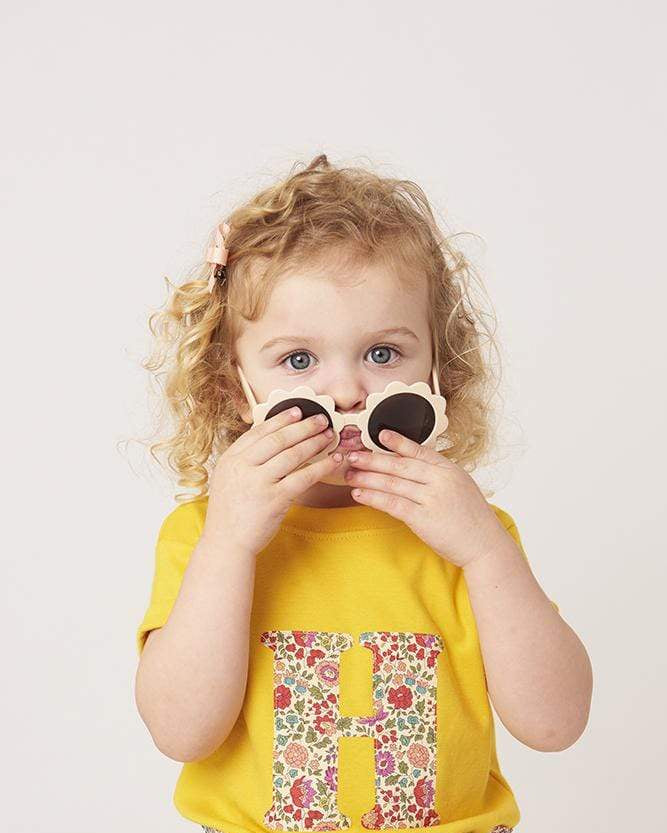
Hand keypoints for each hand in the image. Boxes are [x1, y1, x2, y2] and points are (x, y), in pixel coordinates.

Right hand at [203, 407, 344, 555]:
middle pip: (278, 439)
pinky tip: (333, 461)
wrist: (225, 543)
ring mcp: (259, 483)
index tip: (297, 411)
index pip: (258, 432)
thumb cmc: (230, 513)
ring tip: (329, 435)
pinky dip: (321, 466)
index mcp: (231, 459)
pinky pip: (303, 477)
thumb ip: (246, 460)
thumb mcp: (228, 479)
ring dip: (314, 442)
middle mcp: (243, 467)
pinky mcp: (275, 499)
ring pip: (292, 454)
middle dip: (303, 426)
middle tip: (321, 419)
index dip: (280, 419)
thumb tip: (271, 440)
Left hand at [344, 429, 510, 567]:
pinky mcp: (423, 518)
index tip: (379, 434)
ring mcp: (432, 498)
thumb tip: (411, 466)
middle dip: (372, 459)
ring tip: (349, 475)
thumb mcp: (460, 486)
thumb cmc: (472, 518)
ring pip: (392, 483)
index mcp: (449, 469)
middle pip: (399, 465)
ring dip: (367, 478)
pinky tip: (359, 494)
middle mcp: (441, 480)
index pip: (419, 450)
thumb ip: (438, 475)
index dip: (397, 442)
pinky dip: (373, 497)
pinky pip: (392, 503)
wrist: (486, 546)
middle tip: (352, 455)